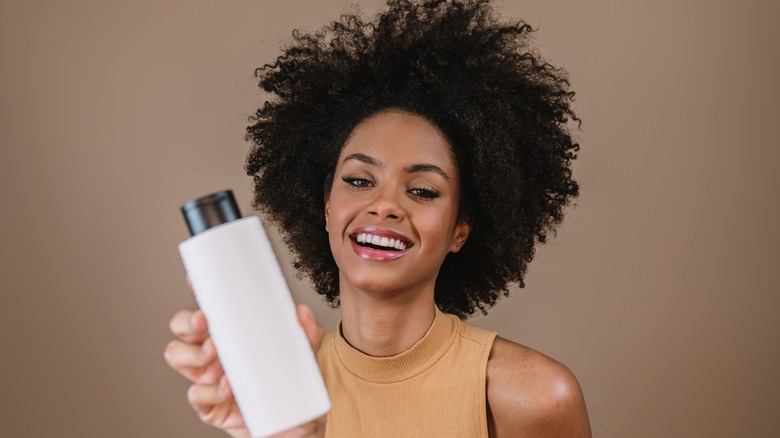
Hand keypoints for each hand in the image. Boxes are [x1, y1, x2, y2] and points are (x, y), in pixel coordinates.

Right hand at [164, 304, 326, 437]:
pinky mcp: (210, 407)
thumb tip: (301, 312)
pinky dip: (209, 390)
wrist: (296, 426)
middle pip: (182, 329)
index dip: (197, 292)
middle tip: (205, 323)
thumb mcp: (304, 357)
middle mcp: (213, 353)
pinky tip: (227, 387)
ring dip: (193, 354)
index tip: (195, 280)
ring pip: (178, 356)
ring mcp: (208, 379)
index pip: (209, 308)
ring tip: (215, 357)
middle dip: (187, 322)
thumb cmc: (292, 387)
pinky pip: (196, 394)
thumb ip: (306, 334)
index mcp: (231, 335)